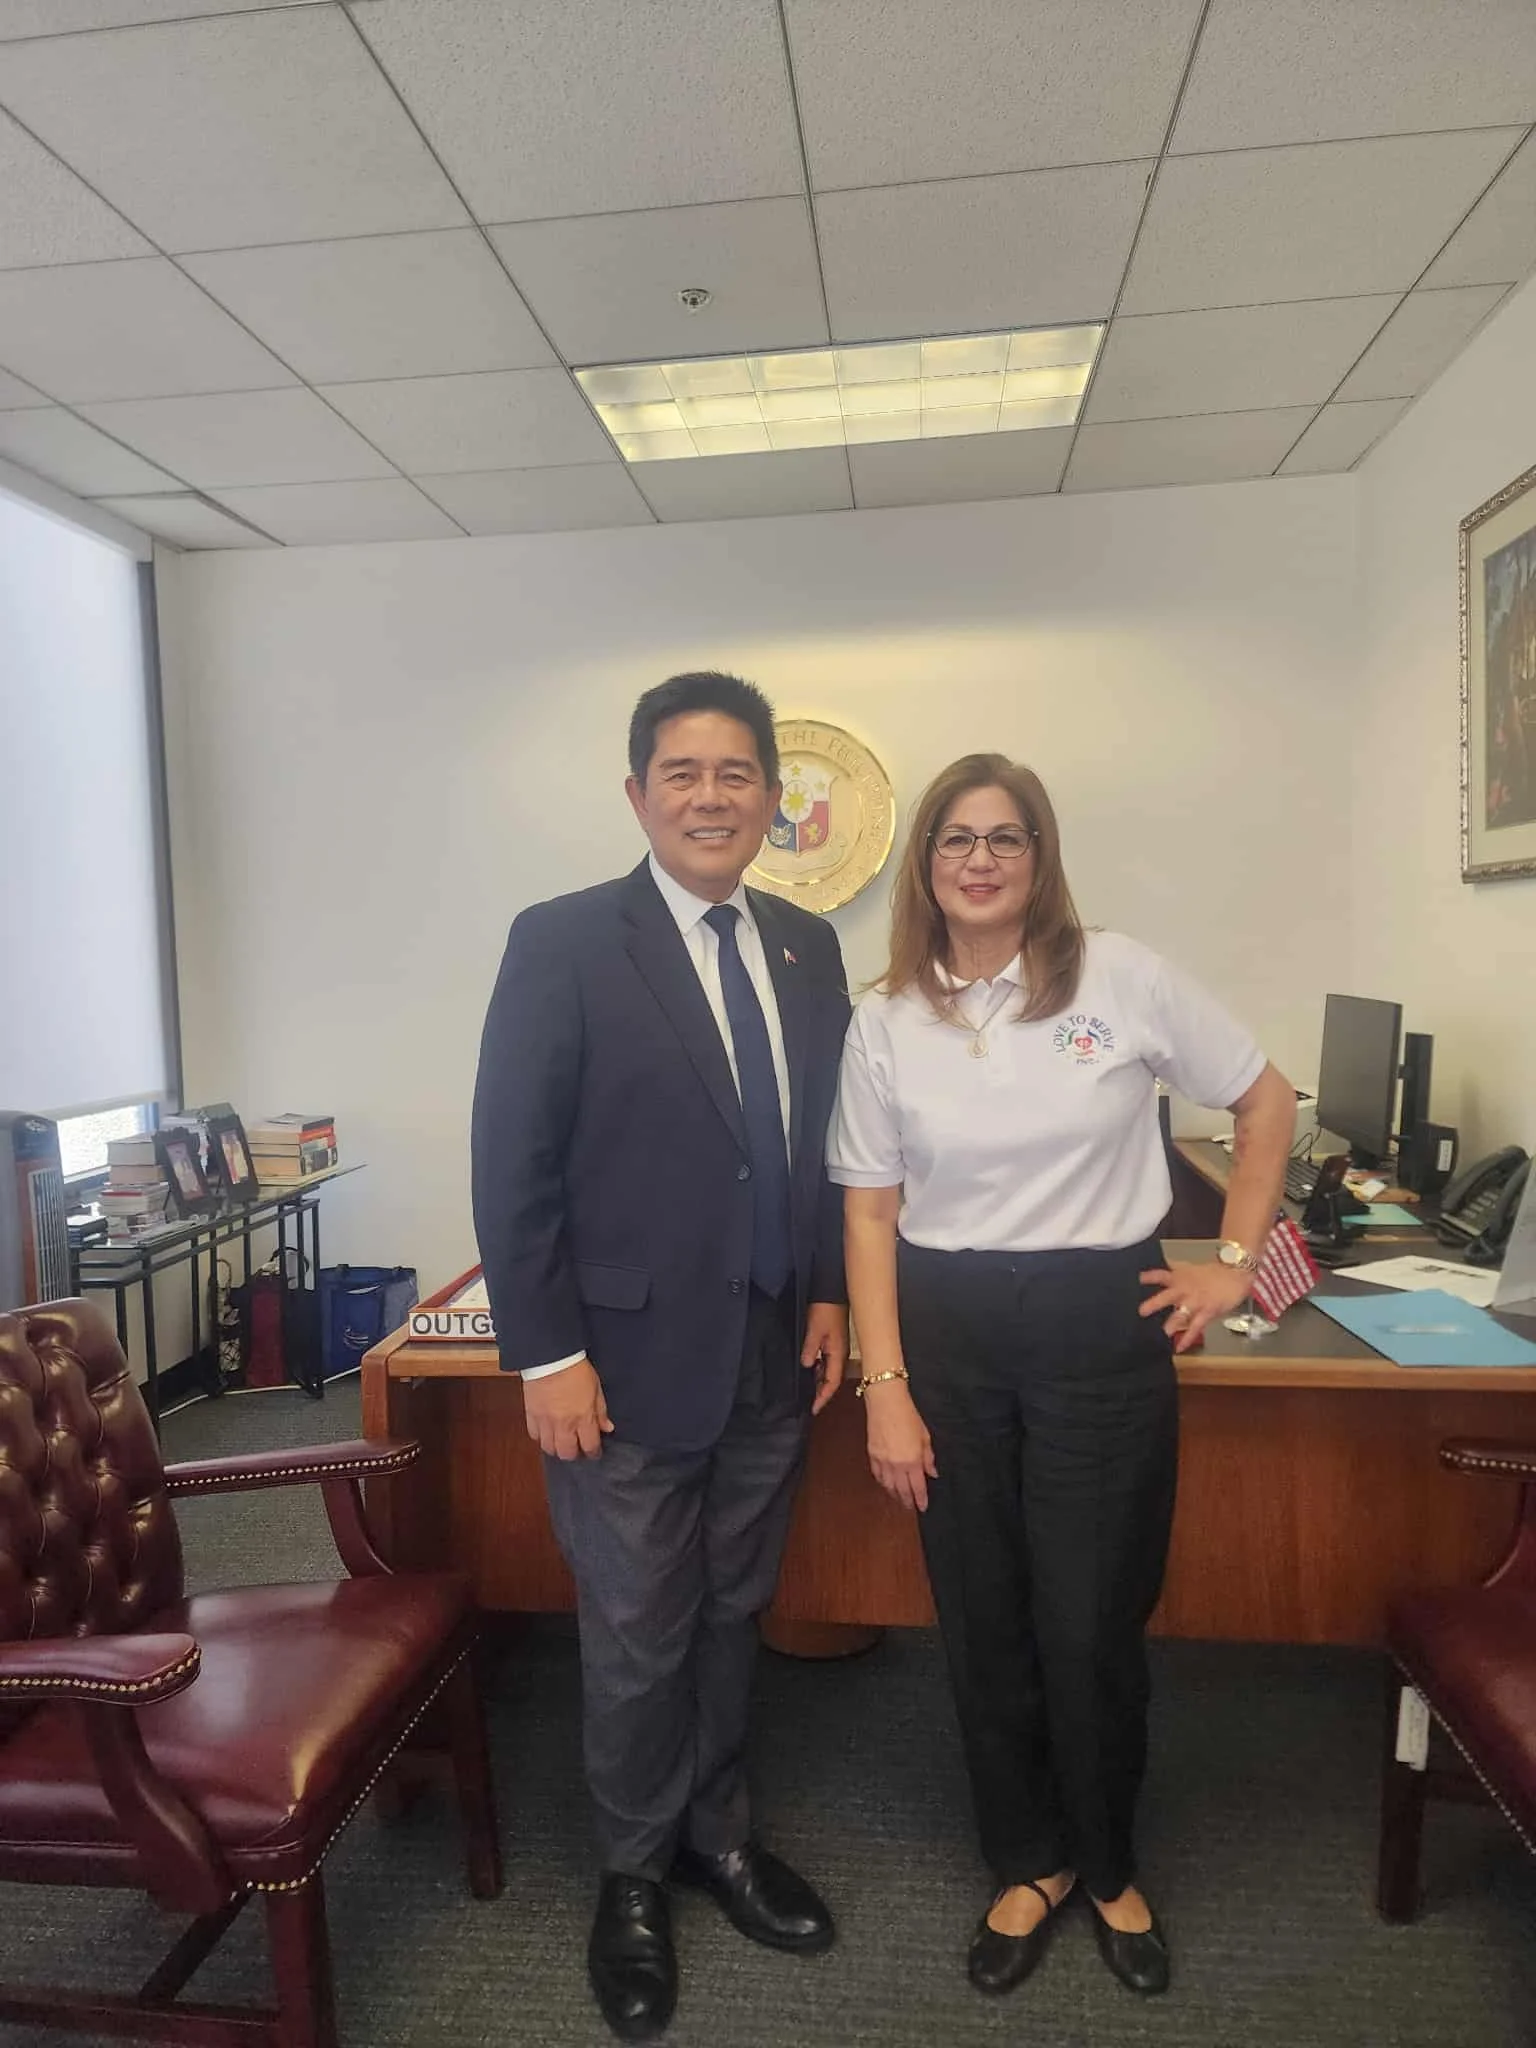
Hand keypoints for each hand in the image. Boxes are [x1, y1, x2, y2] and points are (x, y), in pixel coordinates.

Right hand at [521, 1357, 613, 1459]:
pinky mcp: (531, 1415)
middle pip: (567, 1454)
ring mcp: (545, 1421)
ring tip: (561, 1440)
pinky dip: (541, 1436)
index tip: (595, 1451)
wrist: (550, 1357)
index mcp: (583, 1418)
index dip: (593, 1452)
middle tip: (577, 1447)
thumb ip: (601, 1411)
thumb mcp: (596, 1388)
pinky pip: (534, 1435)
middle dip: (574, 1454)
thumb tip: (607, 1428)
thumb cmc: (576, 1369)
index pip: (590, 1446)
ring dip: (556, 1447)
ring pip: (548, 1449)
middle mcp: (564, 1424)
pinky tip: (547, 1430)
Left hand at [801, 1301, 848, 1414]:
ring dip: (821, 1382)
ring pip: (830, 1371)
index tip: (814, 1409)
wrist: (833, 1291)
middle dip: (822, 1393)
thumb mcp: (814, 1329)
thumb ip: (810, 1349)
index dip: (823, 1397)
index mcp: (838, 1354)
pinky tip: (811, 1369)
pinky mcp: (835, 1341)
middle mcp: (840, 1354)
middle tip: (810, 1404)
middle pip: (832, 1380)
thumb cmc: (826, 1308)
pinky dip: (820, 1369)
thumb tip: (807, 1366)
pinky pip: (828, 1361)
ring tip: (809, 1391)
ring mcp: (838, 1348)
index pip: (832, 1382)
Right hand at [864, 1381, 937, 1510]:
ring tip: (900, 1498)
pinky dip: (883, 1482)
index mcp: (913, 1460)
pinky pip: (878, 1475)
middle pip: (902, 1490)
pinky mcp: (872, 1455)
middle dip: (907, 1501)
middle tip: (911, 1507)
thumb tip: (932, 1472)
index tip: (923, 1507)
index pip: (918, 1487)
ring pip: (888, 1486)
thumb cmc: (907, 1415)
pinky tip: (887, 1484)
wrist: (886, 1401)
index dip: (921, 1500)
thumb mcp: (924, 1436)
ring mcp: (882, 1461)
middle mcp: (897, 1464)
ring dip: (894, 1494)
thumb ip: (928, 1457)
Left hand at [1139, 1260, 1252, 1351]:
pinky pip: (1195, 1327)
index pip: (1160, 1275)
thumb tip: (1166, 1270)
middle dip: (1153, 1304)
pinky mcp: (1207, 1311)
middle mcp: (1185, 1289)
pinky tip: (1178, 1348)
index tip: (1137, 1281)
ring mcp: (1196, 1301)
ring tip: (1161, 1334)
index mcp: (1180, 1277)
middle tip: (1141, 1312)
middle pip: (1166, 1296)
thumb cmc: (1216, 1272)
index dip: (1148, 1278)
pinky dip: (1186, 1339)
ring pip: (1180, 1314)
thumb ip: (1178, 1273)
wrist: (1236, 1271)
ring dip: (1170, 1324)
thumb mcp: (1193, 1269)